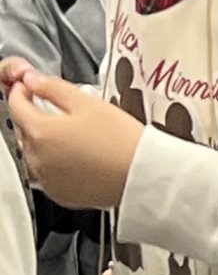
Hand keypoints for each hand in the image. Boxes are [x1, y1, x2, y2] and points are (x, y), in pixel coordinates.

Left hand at [3, 62, 144, 209]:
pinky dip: (56, 165)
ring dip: (45, 142)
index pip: (16, 104)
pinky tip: (79, 158)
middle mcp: (37, 158)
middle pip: (24, 130)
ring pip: (35, 153)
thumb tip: (33, 81)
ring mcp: (47, 179)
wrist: (145, 176)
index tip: (30, 87)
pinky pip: (48, 174)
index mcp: (41, 132)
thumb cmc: (122, 141)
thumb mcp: (89, 103)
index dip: (22, 91)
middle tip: (61, 112)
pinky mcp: (60, 194)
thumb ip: (54, 88)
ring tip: (74, 138)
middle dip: (35, 117)